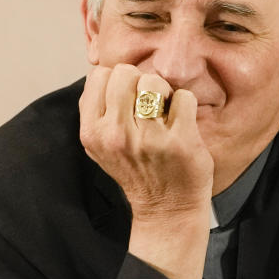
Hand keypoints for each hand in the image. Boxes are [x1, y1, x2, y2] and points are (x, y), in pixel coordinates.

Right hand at [79, 64, 213, 221]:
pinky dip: (186, 104)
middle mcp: (116, 135)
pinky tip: (181, 123)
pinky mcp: (180, 141)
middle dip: (140, 82)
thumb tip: (106, 69)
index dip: (118, 81)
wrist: (166, 209)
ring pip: (154, 80)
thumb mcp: (102, 145)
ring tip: (165, 113)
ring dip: (164, 91)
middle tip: (149, 105)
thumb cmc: (137, 169)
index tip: (128, 100)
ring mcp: (149, 138)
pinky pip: (184, 96)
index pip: (99, 75)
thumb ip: (98, 109)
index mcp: (93, 132)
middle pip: (125, 72)